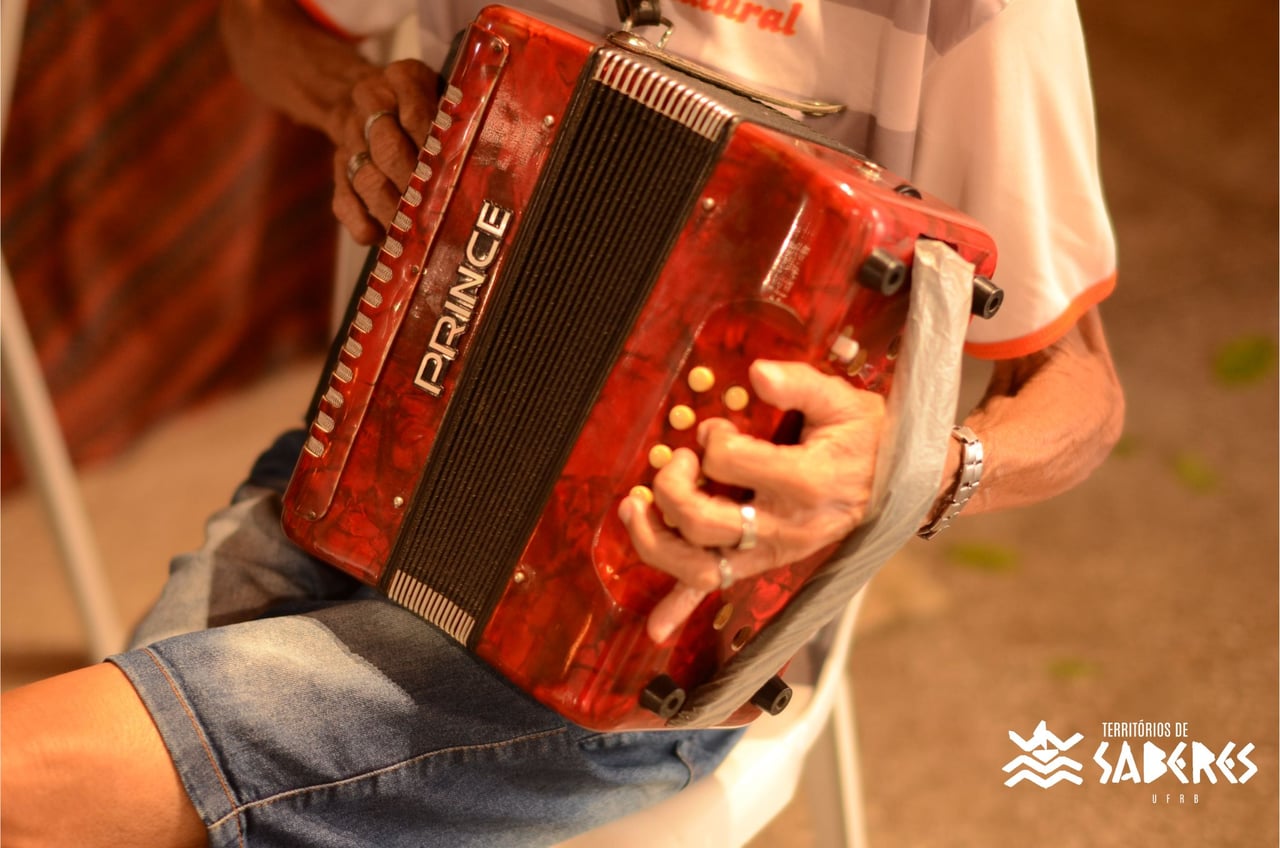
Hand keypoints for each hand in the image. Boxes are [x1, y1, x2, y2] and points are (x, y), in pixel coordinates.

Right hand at [328, 60, 439, 243]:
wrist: (355, 90)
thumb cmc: (417, 100)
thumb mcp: (438, 89)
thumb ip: (452, 116)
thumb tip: (472, 161)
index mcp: (401, 78)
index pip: (416, 113)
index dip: (430, 147)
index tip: (448, 173)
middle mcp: (369, 103)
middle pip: (387, 148)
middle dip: (411, 183)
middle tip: (432, 209)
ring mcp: (349, 136)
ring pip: (365, 178)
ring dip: (389, 208)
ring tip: (412, 230)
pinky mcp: (338, 166)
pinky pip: (342, 198)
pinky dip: (360, 222)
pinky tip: (378, 237)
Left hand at [617, 360, 884, 641]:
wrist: (899, 485)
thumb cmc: (865, 440)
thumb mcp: (841, 401)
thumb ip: (798, 384)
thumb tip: (757, 371)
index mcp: (805, 482)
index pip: (730, 463)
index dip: (711, 438)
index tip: (717, 428)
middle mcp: (784, 527)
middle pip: (703, 522)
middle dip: (672, 487)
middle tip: (677, 461)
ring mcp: (770, 553)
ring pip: (698, 567)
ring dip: (655, 542)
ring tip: (635, 508)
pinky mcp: (762, 564)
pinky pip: (716, 592)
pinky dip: (681, 608)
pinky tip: (654, 627)